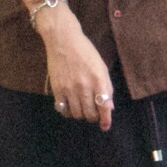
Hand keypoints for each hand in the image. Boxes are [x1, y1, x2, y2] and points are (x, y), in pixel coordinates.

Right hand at [35, 3, 113, 131]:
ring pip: (77, 114)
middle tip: (93, 113)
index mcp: (98, 79)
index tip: (105, 126)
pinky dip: (68, 112)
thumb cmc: (85, 52)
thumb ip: (106, 87)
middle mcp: (84, 86)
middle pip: (90, 114)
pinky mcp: (57, 89)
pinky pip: (62, 109)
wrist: (63, 40)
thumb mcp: (101, 67)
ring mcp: (69, 88)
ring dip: (81, 115)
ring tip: (82, 108)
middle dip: (93, 117)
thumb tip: (109, 108)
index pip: (104, 106)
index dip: (106, 120)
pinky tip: (70, 107)